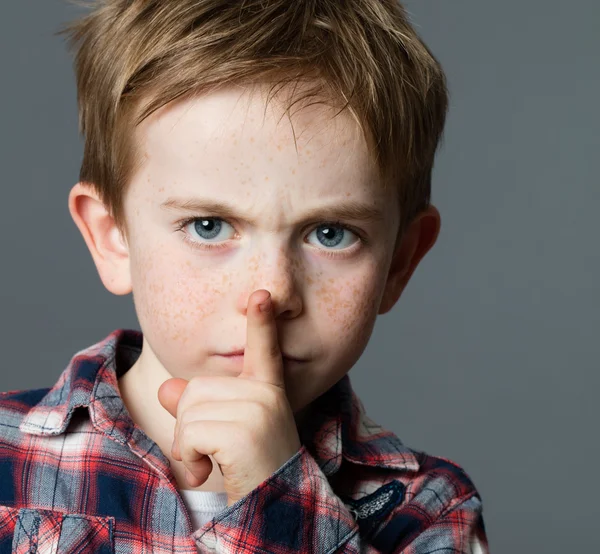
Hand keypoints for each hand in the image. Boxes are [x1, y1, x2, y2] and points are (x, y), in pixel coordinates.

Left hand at [157, 290, 301, 506]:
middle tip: (214, 451)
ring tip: (213, 462)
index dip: (261, 320)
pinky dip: (188, 459)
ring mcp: (258, 411)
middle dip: (190, 425)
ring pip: (188, 412)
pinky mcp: (244, 432)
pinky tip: (209, 471)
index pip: (264, 349)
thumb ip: (197, 406)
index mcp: (267, 391)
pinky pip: (188, 434)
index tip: (261, 294)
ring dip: (187, 445)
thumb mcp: (224, 432)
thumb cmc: (249, 470)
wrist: (272, 511)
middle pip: (195, 389)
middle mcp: (266, 395)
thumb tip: (167, 388)